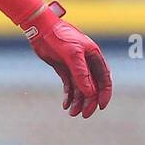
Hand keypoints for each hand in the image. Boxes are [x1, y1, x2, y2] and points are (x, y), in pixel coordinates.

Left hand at [22, 1, 112, 118]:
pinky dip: (68, 95)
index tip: (101, 107)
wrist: (40, 29)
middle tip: (84, 115)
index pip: (104, 78)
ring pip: (80, 88)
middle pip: (92, 86)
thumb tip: (90, 93)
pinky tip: (66, 105)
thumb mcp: (71, 54)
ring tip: (72, 113)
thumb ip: (81, 73)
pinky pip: (69, 85)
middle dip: (89, 101)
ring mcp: (74, 66)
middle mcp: (86, 62)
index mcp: (94, 56)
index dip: (104, 93)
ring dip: (78, 101)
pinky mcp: (63, 68)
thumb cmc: (59, 36)